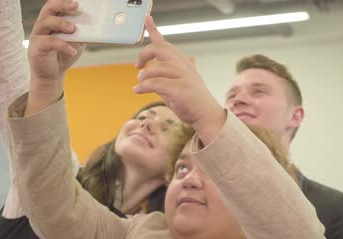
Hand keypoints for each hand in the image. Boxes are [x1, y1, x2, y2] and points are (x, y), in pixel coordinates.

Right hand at [25, 0, 84, 115]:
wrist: (53, 75)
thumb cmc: (63, 55)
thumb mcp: (76, 42)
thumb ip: (82, 32)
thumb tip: (95, 24)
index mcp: (52, 20)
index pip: (56, 5)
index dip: (63, 0)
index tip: (77, 0)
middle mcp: (42, 25)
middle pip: (48, 8)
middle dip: (62, 4)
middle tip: (75, 5)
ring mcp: (37, 35)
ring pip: (46, 22)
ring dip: (61, 23)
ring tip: (73, 30)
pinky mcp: (36, 47)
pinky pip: (48, 42)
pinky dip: (62, 45)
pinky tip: (72, 51)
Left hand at [134, 17, 224, 141]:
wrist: (205, 115)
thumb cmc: (189, 100)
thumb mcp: (175, 83)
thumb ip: (162, 76)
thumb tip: (144, 74)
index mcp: (182, 63)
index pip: (166, 44)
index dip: (154, 30)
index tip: (146, 19)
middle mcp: (183, 66)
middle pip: (160, 49)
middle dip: (144, 54)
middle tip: (137, 65)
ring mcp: (182, 77)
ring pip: (156, 68)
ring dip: (144, 76)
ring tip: (139, 83)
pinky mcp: (179, 90)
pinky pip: (156, 84)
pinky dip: (143, 87)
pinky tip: (138, 91)